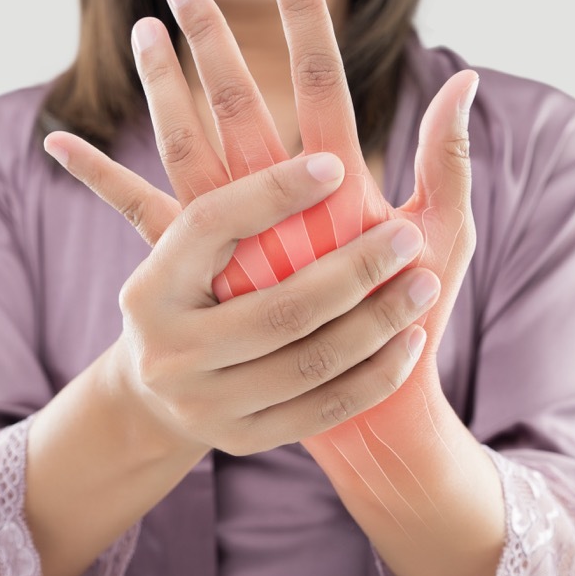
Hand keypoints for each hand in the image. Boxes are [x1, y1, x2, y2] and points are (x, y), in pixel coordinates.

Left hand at [48, 0, 476, 447]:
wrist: (359, 402)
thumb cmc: (411, 311)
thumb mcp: (444, 236)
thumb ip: (448, 158)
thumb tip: (465, 76)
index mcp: (340, 193)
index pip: (323, 86)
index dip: (305, 22)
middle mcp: (278, 213)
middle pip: (238, 108)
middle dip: (214, 42)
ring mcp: (232, 241)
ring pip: (186, 148)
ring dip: (163, 86)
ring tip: (142, 26)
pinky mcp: (200, 270)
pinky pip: (138, 215)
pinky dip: (99, 177)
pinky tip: (57, 141)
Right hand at [71, 151, 442, 455]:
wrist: (155, 397)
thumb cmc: (193, 295)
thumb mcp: (190, 249)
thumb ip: (235, 199)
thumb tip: (317, 135)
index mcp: (151, 283)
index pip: (211, 225)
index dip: (272, 192)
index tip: (337, 164)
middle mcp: (169, 347)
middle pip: (277, 308)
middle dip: (352, 270)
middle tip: (406, 236)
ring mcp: (204, 403)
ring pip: (309, 361)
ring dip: (378, 321)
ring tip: (423, 282)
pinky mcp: (242, 441)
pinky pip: (324, 410)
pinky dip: (375, 373)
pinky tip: (410, 340)